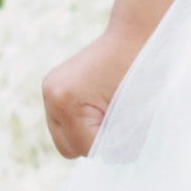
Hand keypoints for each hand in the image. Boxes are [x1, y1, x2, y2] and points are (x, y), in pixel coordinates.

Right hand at [42, 29, 142, 158]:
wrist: (137, 32)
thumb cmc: (141, 69)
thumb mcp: (137, 112)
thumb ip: (124, 141)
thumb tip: (115, 159)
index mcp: (66, 100)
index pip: (88, 149)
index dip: (113, 143)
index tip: (129, 122)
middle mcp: (50, 95)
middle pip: (69, 149)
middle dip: (96, 141)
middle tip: (119, 119)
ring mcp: (49, 90)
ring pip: (66, 138)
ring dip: (89, 132)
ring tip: (111, 109)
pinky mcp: (54, 87)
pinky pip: (66, 122)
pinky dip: (85, 121)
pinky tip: (102, 104)